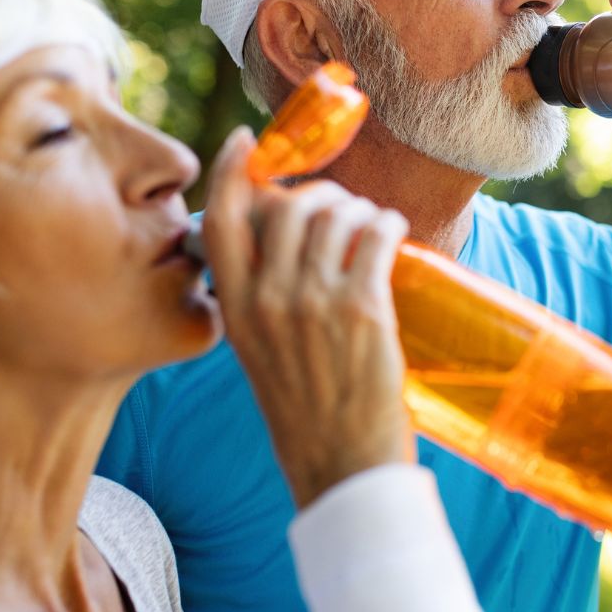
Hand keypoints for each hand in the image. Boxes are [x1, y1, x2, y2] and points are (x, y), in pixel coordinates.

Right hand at [203, 127, 411, 506]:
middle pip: (288, 207)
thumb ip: (262, 301)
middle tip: (339, 206)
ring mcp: (314, 303)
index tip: (246, 142)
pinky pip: (375, 235)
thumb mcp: (261, 354)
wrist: (341, 469)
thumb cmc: (305, 414)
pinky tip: (391, 231)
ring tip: (372, 225)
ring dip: (359, 209)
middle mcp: (268, 300)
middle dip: (319, 194)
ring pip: (336, 215)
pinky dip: (386, 223)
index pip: (221, 221)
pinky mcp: (363, 309)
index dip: (230, 172)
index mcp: (237, 311)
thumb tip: (286, 246)